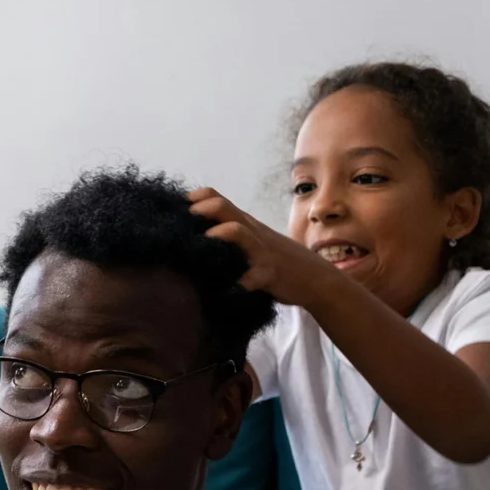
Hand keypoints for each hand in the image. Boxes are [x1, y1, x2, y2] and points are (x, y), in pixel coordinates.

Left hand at [187, 187, 343, 309]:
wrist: (315, 278)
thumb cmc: (278, 261)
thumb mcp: (254, 242)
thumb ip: (231, 237)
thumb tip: (195, 239)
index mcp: (245, 224)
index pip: (217, 198)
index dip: (195, 198)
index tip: (174, 207)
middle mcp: (251, 232)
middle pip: (224, 207)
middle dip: (202, 209)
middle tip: (182, 220)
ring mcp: (260, 251)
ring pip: (238, 231)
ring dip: (219, 234)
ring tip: (203, 241)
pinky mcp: (268, 274)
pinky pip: (252, 277)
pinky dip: (238, 285)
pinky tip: (226, 292)